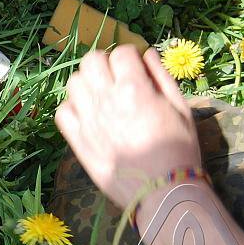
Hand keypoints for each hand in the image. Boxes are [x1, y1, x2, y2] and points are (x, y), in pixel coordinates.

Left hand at [55, 46, 200, 209]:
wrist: (163, 191)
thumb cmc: (179, 150)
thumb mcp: (181, 109)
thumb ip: (162, 77)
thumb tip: (147, 52)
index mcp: (134, 89)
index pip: (121, 53)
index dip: (130, 56)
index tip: (135, 66)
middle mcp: (105, 99)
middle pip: (91, 61)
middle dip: (105, 63)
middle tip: (116, 77)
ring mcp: (87, 119)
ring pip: (74, 82)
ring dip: (87, 82)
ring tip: (101, 94)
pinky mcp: (76, 140)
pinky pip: (62, 111)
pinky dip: (72, 107)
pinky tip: (88, 114)